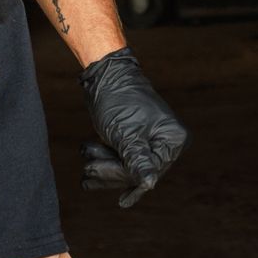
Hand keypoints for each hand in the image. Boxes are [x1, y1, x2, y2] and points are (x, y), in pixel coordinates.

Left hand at [79, 47, 186, 207]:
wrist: (106, 74)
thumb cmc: (118, 99)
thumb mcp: (126, 133)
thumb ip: (137, 161)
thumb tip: (149, 184)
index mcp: (173, 139)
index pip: (148, 171)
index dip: (120, 175)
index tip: (92, 175)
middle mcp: (167, 142)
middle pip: (138, 172)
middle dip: (109, 172)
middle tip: (85, 173)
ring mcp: (152, 141)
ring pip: (128, 168)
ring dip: (104, 168)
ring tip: (85, 162)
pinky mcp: (137, 140)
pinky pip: (123, 160)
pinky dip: (105, 163)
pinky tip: (88, 171)